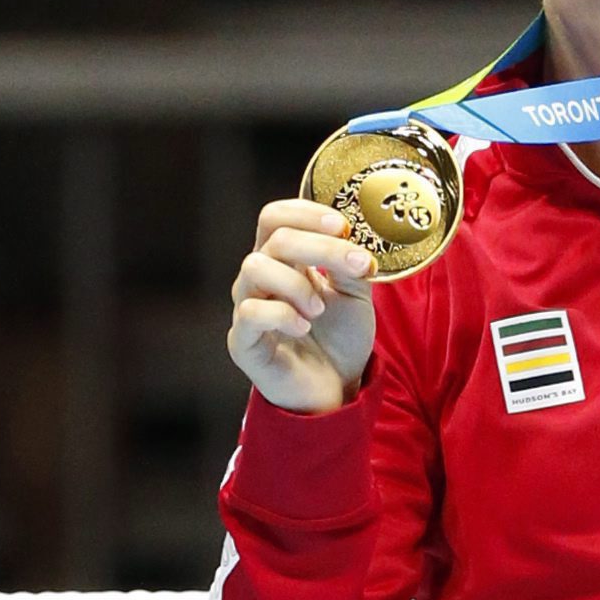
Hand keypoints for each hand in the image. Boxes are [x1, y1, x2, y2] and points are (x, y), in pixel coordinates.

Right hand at [228, 200, 378, 414]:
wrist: (337, 387)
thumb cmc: (341, 336)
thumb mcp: (356, 292)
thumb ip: (350, 264)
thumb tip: (350, 237)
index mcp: (284, 259)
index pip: (274, 217)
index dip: (304, 212)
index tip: (342, 225)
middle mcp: (259, 278)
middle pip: (274, 238)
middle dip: (320, 247)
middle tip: (355, 264)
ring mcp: (247, 308)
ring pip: (255, 268)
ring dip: (297, 283)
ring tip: (320, 309)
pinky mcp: (243, 341)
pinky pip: (250, 313)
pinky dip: (282, 314)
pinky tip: (303, 326)